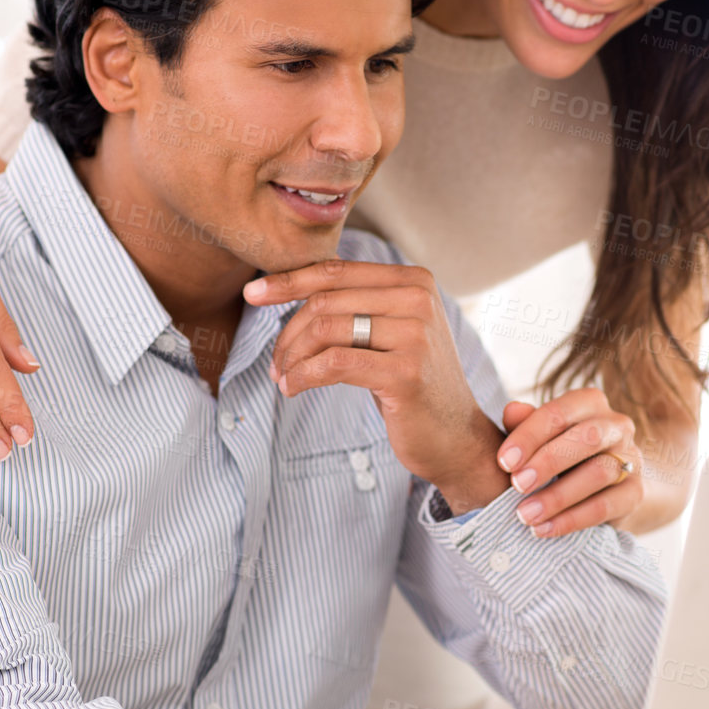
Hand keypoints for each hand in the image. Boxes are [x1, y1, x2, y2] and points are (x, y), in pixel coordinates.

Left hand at [245, 259, 507, 515]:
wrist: (456, 437)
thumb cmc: (412, 384)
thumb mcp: (390, 333)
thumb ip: (357, 304)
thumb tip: (291, 286)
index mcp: (414, 280)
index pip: (336, 271)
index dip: (289, 281)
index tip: (252, 294)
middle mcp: (419, 299)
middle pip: (326, 300)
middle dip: (289, 332)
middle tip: (276, 363)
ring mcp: (416, 335)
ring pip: (326, 330)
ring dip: (293, 357)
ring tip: (284, 378)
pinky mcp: (405, 372)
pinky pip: (334, 363)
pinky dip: (304, 376)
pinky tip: (293, 388)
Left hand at [496, 390, 643, 537]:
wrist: (605, 485)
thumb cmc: (560, 452)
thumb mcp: (540, 436)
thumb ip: (525, 423)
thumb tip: (511, 411)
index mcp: (590, 403)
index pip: (559, 413)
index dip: (530, 436)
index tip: (504, 462)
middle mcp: (616, 426)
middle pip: (587, 437)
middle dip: (548, 461)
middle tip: (516, 485)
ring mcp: (631, 459)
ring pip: (599, 473)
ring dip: (557, 496)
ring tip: (525, 514)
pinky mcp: (635, 493)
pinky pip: (606, 506)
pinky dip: (572, 519)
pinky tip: (543, 529)